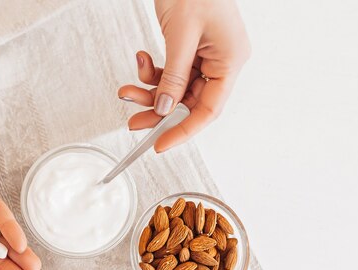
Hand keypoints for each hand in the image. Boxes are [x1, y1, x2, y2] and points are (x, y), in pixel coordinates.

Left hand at [118, 0, 250, 151]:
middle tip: (133, 122)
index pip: (208, 109)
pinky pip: (171, 71)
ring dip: (149, 91)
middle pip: (188, 102)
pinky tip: (141, 59)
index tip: (160, 144)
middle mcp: (221, 62)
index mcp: (230, 61)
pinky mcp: (191, 49)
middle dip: (158, 111)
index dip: (184, 131)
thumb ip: (174, 75)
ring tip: (127, 90)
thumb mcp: (182, 35)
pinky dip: (152, 71)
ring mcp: (206, 56)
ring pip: (176, 89)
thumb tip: (164, 108)